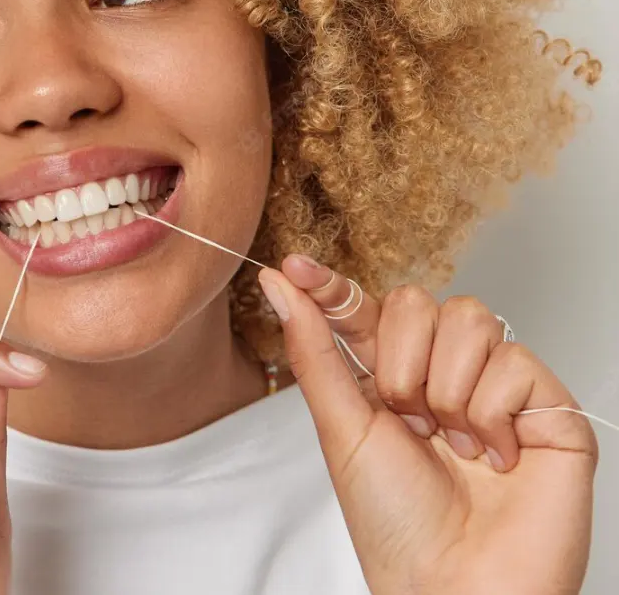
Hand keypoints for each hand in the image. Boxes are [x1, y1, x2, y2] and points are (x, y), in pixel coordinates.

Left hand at [260, 257, 598, 594]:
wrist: (455, 585)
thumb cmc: (395, 523)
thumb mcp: (340, 427)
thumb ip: (313, 349)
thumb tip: (279, 283)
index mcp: (389, 379)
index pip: (366, 310)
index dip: (334, 286)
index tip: (298, 265)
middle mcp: (444, 375)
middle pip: (419, 302)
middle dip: (400, 362)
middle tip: (408, 421)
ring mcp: (498, 388)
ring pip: (469, 319)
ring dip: (446, 388)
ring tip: (452, 443)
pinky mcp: (549, 407)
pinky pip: (515, 360)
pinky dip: (492, 413)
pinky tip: (494, 456)